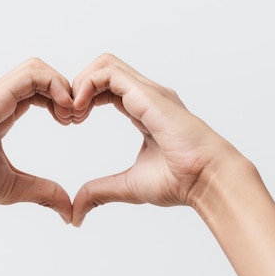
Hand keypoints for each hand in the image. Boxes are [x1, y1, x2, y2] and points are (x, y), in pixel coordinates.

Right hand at [0, 58, 76, 222]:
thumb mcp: (14, 187)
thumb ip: (42, 192)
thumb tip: (67, 210)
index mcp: (0, 113)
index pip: (37, 91)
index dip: (60, 101)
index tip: (72, 124)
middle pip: (39, 75)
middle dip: (65, 90)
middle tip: (76, 118)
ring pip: (36, 68)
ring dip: (61, 86)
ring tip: (70, 115)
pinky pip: (32, 75)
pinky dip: (54, 86)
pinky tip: (62, 111)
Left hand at [70, 54, 240, 225]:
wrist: (207, 180)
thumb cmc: (180, 181)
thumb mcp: (127, 186)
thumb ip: (100, 192)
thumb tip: (77, 212)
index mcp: (143, 110)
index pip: (106, 88)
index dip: (83, 99)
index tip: (70, 122)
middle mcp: (146, 96)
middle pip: (103, 69)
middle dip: (77, 87)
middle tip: (68, 117)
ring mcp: (148, 92)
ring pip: (105, 63)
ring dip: (81, 83)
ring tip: (73, 113)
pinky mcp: (147, 94)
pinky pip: (109, 73)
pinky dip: (87, 85)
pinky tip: (81, 110)